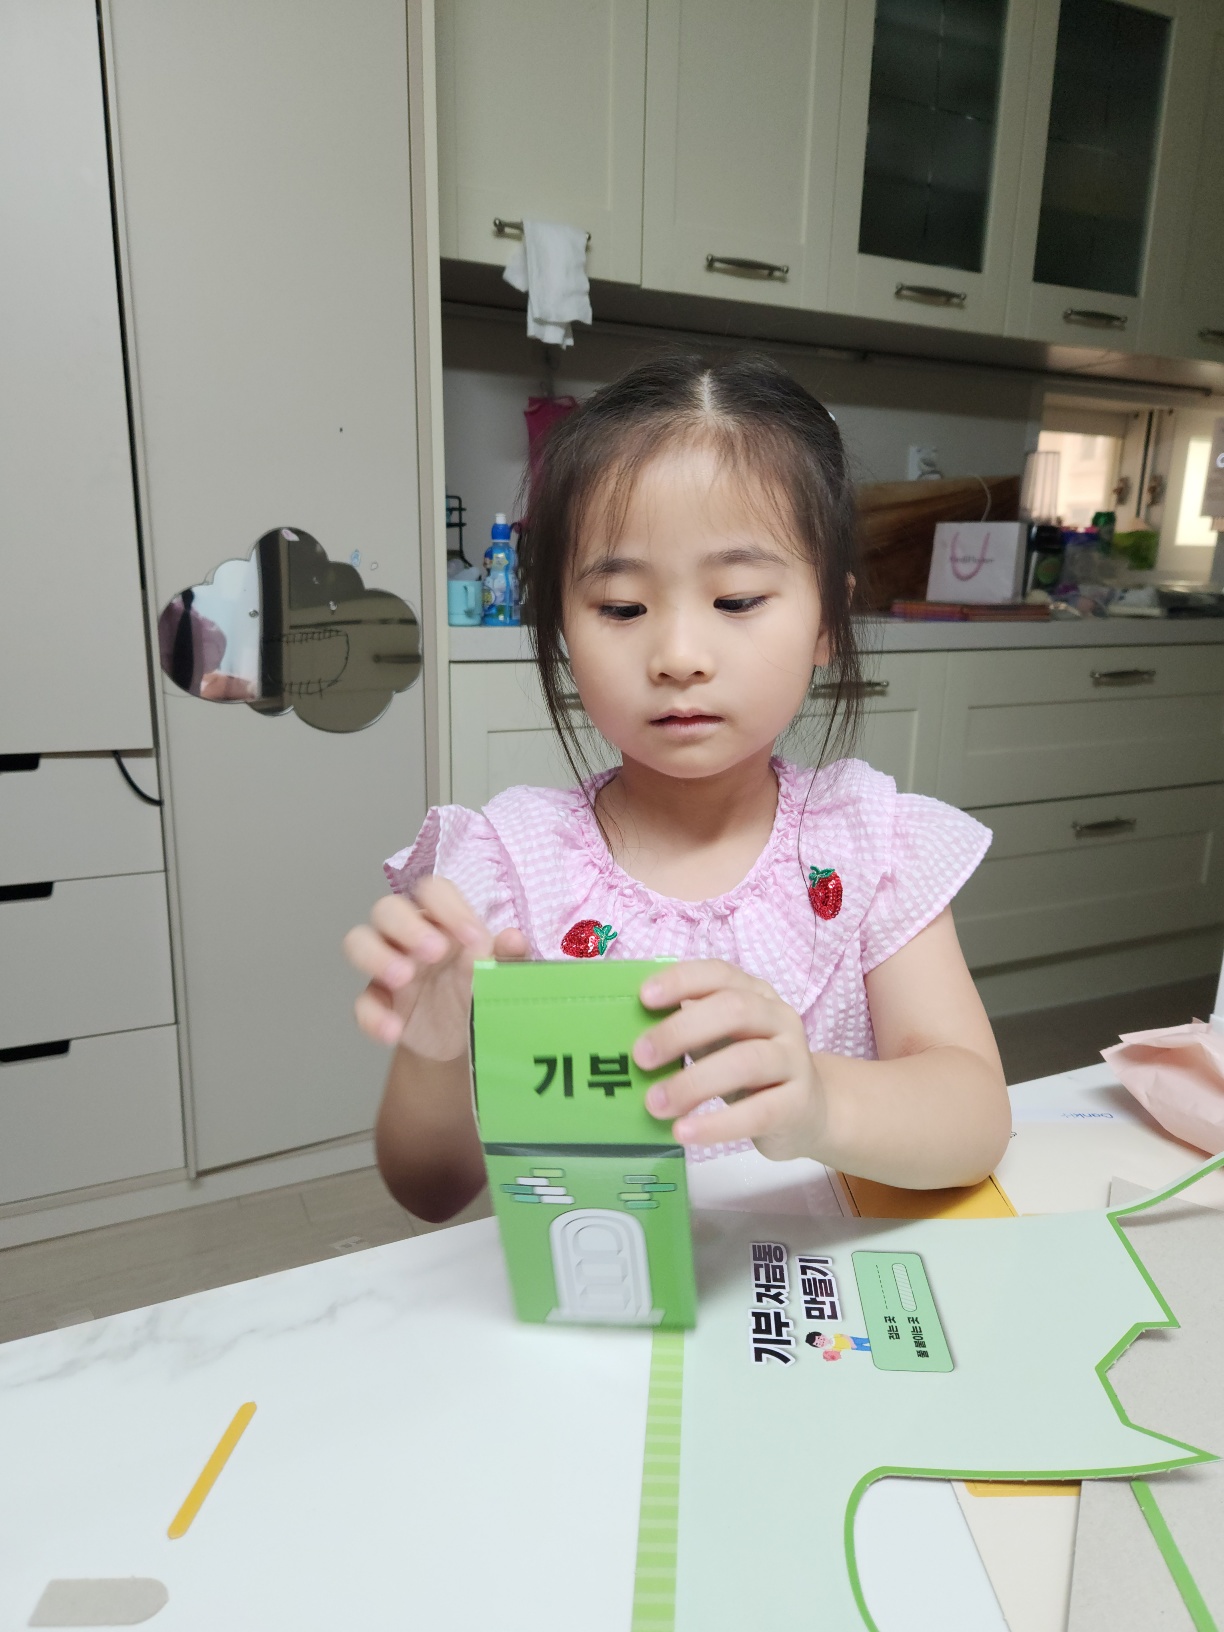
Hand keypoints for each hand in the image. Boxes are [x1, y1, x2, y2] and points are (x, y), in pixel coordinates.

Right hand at [342, 878, 528, 1059]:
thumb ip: (507, 955)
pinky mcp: (377, 1002)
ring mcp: (387, 966)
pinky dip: (373, 1016)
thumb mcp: (500, 973)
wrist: (461, 1040)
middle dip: (407, 926)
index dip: (449, 907)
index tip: (472, 937)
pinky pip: (362, 1002)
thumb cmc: (477, 990)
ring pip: (359, 941)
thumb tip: (513, 937)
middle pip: (388, 909)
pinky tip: (394, 1029)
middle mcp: (408, 935)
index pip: (433, 891)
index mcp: (442, 920)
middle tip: (434, 952)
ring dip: (377, 956)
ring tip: (403, 978)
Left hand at [633, 960, 825, 1161]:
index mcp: (755, 994)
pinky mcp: (799, 1103)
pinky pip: (759, 1112)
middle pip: (734, 1010)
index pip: (720, 974)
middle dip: (681, 1031)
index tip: (644, 997)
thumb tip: (624, 1035)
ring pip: (746, 1061)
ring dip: (694, 1083)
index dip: (682, 980)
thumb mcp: (720, 1041)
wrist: (807, 1111)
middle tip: (641, 1057)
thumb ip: (687, 1031)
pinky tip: (684, 1132)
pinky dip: (717, 1124)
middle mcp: (779, 1018)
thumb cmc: (748, 1071)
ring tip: (655, 1104)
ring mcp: (794, 1060)